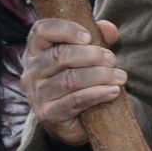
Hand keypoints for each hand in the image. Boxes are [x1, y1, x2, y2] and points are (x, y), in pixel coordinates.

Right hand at [22, 18, 125, 146]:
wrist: (72, 122)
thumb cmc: (78, 80)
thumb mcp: (87, 56)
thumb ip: (97, 38)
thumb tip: (110, 28)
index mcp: (36, 51)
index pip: (41, 31)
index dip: (65, 30)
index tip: (89, 36)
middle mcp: (32, 71)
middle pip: (59, 55)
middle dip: (91, 55)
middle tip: (112, 60)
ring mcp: (37, 94)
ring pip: (69, 79)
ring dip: (99, 76)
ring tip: (119, 77)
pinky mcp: (48, 114)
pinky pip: (74, 101)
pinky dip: (97, 94)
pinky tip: (113, 91)